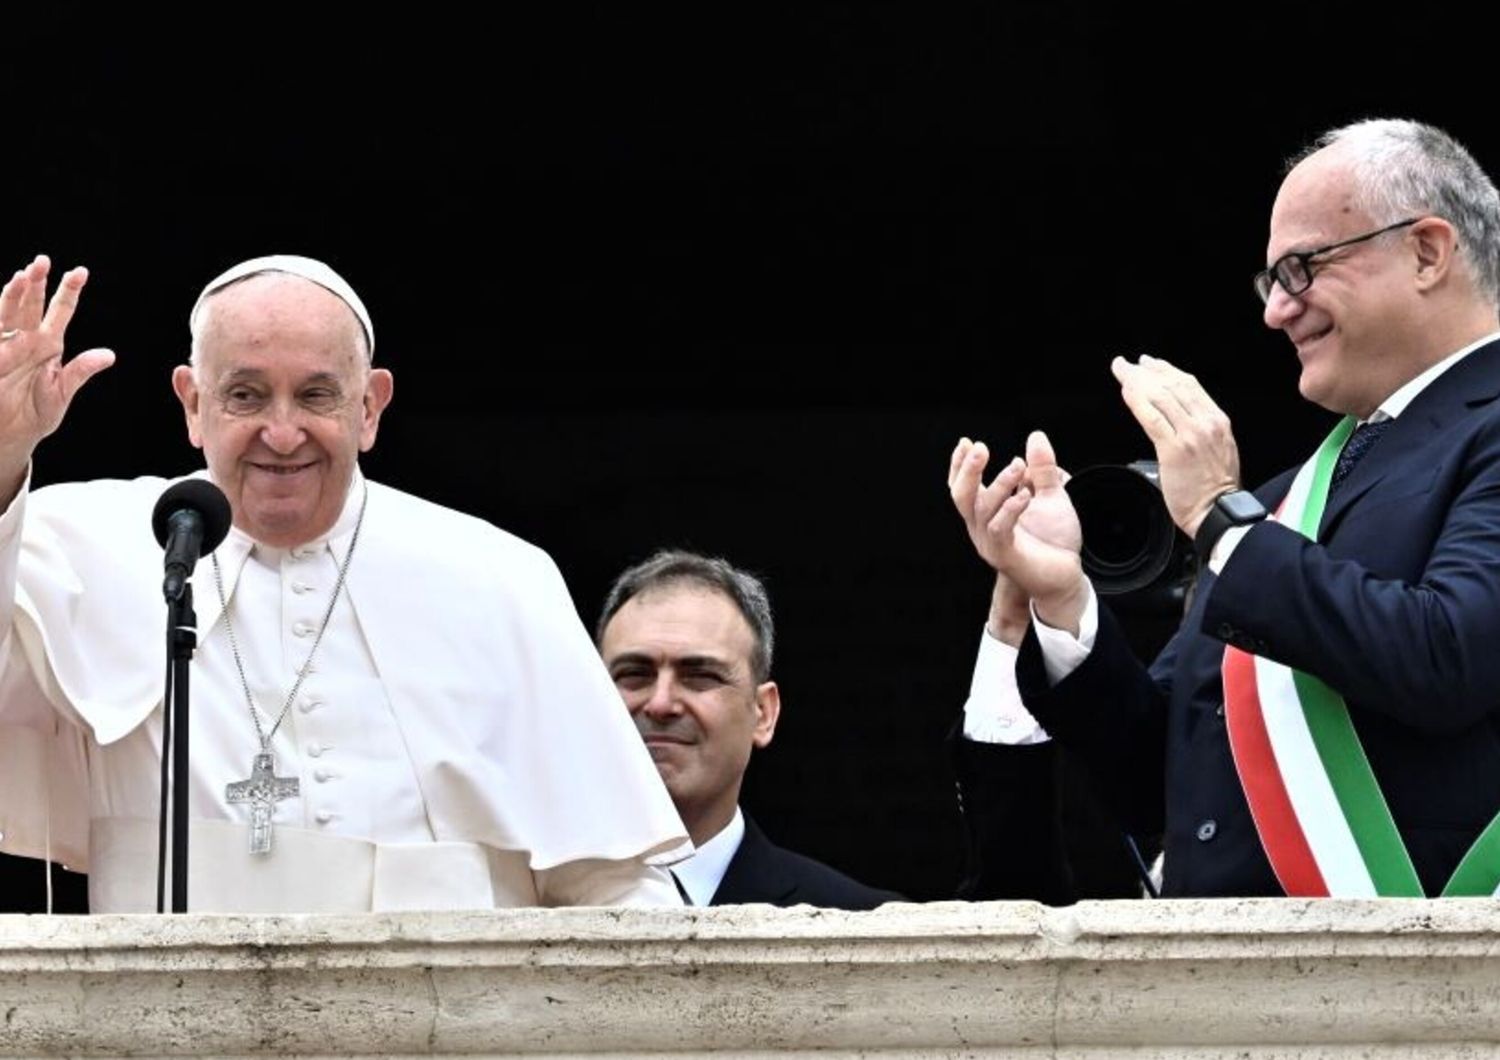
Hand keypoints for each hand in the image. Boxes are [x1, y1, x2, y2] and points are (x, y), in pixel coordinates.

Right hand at [0, 256, 114, 495]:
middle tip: (42, 262)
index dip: (69, 292)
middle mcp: (24, 340)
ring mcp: (3, 349)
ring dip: (12, 297)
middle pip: (29, 305)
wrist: (13, 435)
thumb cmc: (37, 411)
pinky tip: (2, 316)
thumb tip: (109, 354)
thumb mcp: (63, 391)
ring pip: (6, 315)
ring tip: (20, 278)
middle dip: (35, 283)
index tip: (80, 272)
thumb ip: (82, 370)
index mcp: (47, 343)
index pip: (60, 311)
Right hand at [948, 431, 1088, 633]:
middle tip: (980, 447)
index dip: (959, 465)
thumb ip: (1042, 469)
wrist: (1063, 578)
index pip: (962, 488)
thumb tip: (1036, 436)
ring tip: (1019, 465)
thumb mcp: (1049, 496)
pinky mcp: (1006, 556)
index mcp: (985, 514)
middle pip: (961, 496)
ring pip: (982, 510)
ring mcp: (991, 543)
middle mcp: (981, 528)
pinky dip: (1010, 509)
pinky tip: (1025, 494)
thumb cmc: (1052, 541)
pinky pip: (1000, 529)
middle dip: (968, 470)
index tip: (966, 442)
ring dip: (999, 484)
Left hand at [1111, 354, 1239, 537]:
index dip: (1167, 370)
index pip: (1190, 385)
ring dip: (1137, 380)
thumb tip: (1179, 414)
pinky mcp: (1175, 450)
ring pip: (1161, 396)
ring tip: (1122, 372)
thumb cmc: (1215, 487)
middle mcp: (1206, 423)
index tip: (1150, 363)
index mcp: (1217, 420)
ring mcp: (1191, 435)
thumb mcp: (1218, 447)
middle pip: (1173, 385)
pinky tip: (1127, 392)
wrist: (1219, 512)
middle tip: (1128, 364)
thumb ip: (1200, 427)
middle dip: (1147, 370)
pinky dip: (1137, 401)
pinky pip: (1152, 418)